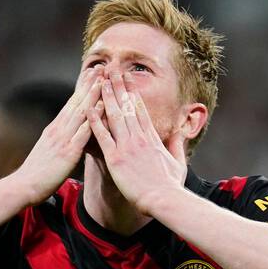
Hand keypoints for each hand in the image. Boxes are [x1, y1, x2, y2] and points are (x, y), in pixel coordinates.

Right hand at [13, 68, 102, 205]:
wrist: (24, 186)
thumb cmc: (36, 174)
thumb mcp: (47, 151)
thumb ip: (58, 140)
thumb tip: (66, 134)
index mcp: (54, 129)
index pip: (71, 104)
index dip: (82, 88)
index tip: (92, 73)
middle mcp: (58, 129)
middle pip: (77, 102)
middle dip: (90, 84)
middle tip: (102, 67)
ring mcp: (63, 139)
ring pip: (81, 112)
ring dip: (93, 95)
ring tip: (104, 79)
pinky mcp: (68, 152)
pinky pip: (83, 133)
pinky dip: (92, 118)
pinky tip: (101, 107)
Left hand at [87, 71, 186, 215]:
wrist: (164, 199)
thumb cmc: (171, 185)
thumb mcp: (179, 162)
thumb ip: (177, 145)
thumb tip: (179, 132)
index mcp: (152, 138)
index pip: (140, 110)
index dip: (132, 92)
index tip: (127, 79)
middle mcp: (139, 138)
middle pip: (127, 106)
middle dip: (118, 86)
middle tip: (111, 69)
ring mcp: (127, 147)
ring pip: (115, 116)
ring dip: (106, 96)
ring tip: (99, 80)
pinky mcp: (116, 159)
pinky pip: (103, 137)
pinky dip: (95, 122)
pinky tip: (88, 108)